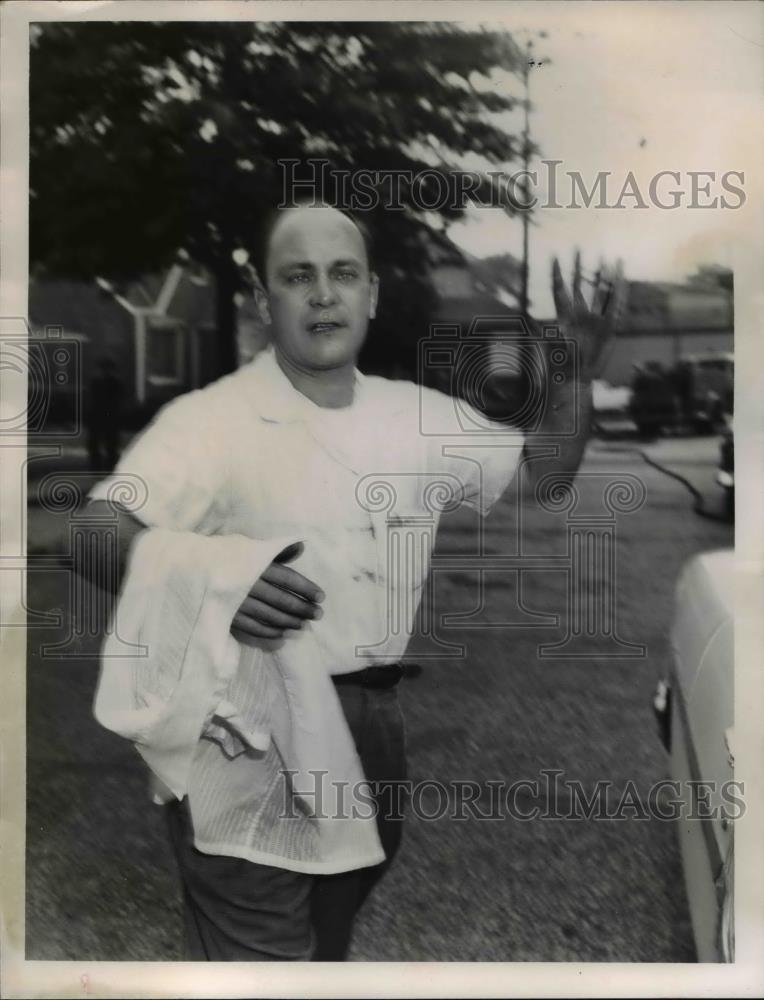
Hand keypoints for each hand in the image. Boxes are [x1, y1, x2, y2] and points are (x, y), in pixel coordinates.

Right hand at [230, 542, 324, 641]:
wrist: (186, 568)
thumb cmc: (222, 556)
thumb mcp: (247, 547)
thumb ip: (275, 551)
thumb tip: (301, 548)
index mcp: (254, 564)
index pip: (287, 578)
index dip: (306, 588)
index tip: (320, 596)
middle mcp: (247, 584)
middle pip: (281, 599)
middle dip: (302, 608)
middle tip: (318, 615)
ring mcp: (236, 602)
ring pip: (269, 616)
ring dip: (289, 622)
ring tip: (303, 625)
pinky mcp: (227, 616)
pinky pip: (252, 628)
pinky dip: (269, 633)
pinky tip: (281, 635)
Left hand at [551, 251, 625, 382]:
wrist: (577, 377)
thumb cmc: (561, 363)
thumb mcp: (551, 342)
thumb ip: (547, 327)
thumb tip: (529, 319)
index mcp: (563, 315)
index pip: (559, 289)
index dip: (556, 273)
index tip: (554, 256)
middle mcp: (578, 314)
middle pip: (579, 285)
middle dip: (579, 267)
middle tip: (579, 248)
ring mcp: (593, 319)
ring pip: (598, 292)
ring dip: (602, 276)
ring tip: (606, 258)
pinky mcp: (608, 328)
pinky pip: (615, 307)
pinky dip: (619, 292)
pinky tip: (623, 279)